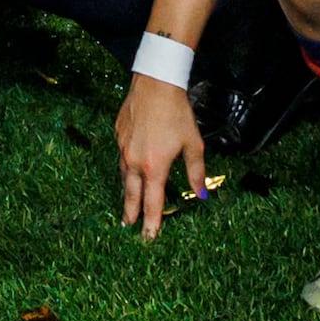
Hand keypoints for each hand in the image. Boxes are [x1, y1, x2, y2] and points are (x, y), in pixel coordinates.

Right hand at [115, 69, 207, 235]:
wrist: (155, 83)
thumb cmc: (176, 113)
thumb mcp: (193, 144)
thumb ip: (196, 173)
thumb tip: (201, 195)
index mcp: (154, 167)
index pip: (152, 203)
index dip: (151, 222)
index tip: (149, 237)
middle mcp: (135, 161)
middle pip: (131, 195)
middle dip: (131, 213)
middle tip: (128, 226)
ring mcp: (123, 147)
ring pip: (124, 176)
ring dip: (127, 191)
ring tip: (127, 202)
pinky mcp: (118, 134)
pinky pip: (121, 157)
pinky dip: (126, 167)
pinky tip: (129, 167)